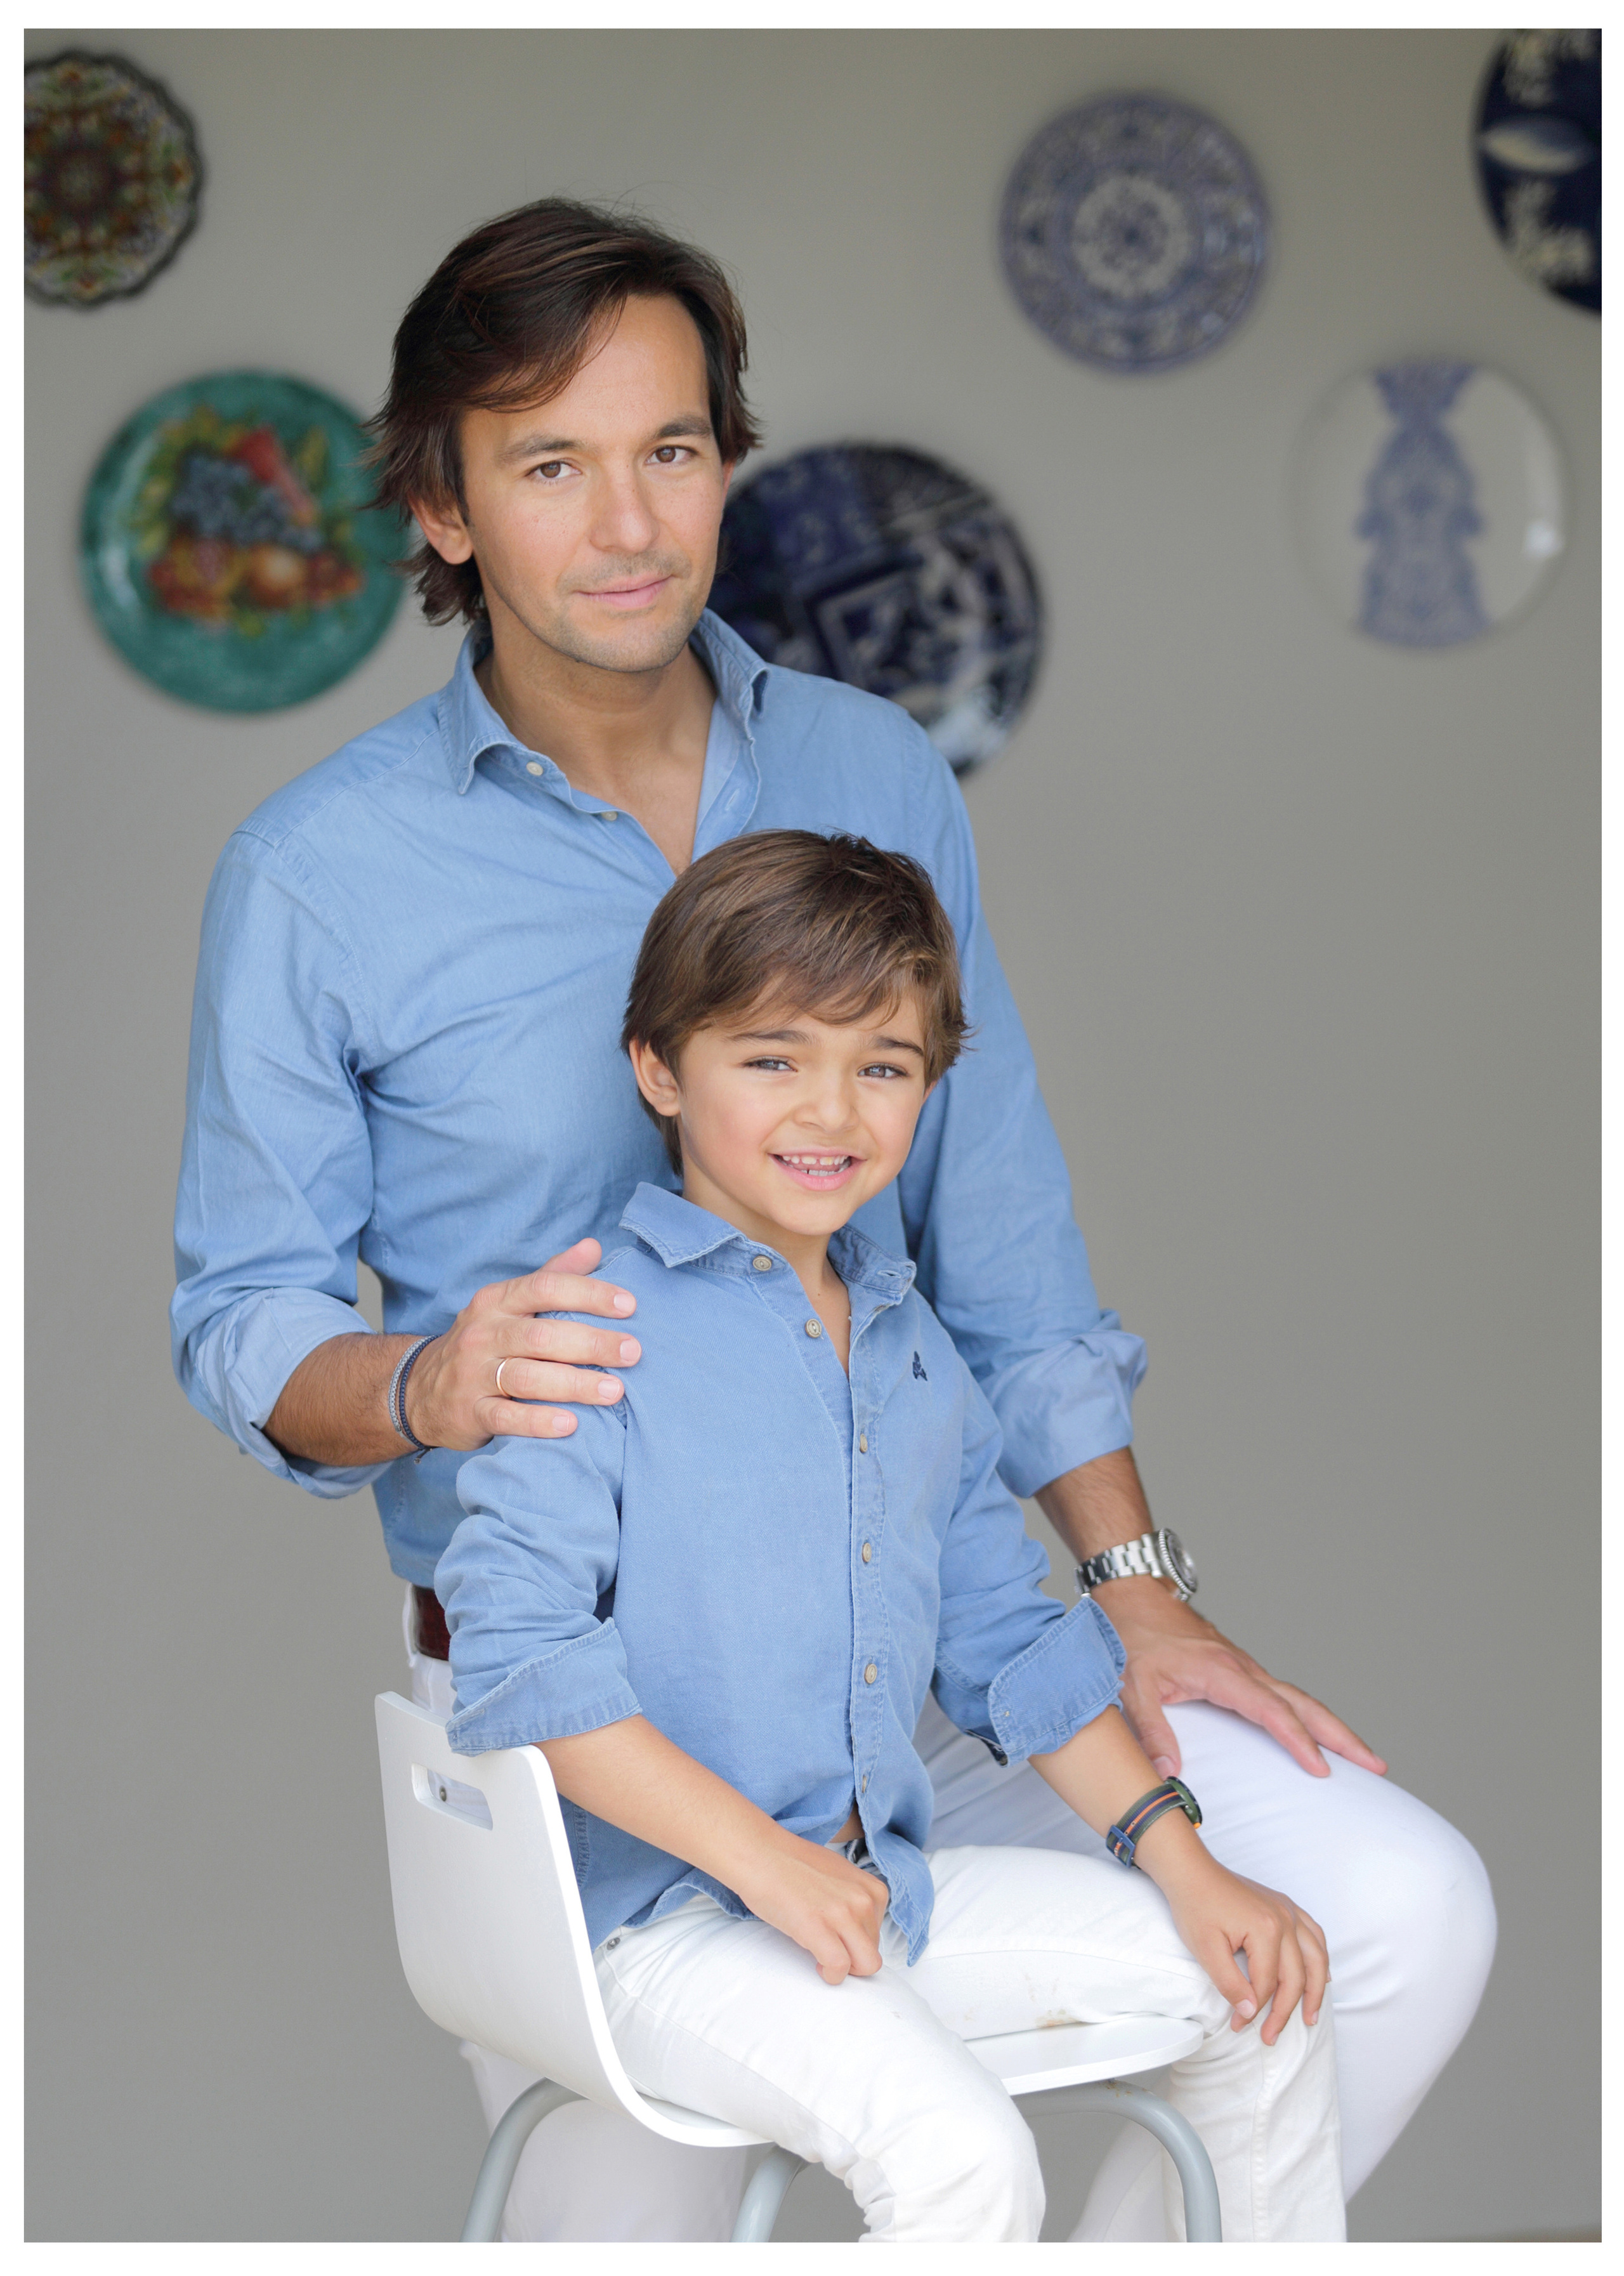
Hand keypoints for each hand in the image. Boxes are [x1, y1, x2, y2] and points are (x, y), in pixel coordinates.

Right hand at [406, 1239, 642, 1449]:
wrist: (420, 1390)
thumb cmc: (485, 1342)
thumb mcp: (509, 1304)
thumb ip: (552, 1275)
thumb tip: (594, 1246)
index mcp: (496, 1301)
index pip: (545, 1287)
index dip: (588, 1293)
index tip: (629, 1305)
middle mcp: (483, 1333)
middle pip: (541, 1335)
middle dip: (591, 1343)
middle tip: (633, 1352)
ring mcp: (472, 1374)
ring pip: (527, 1377)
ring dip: (574, 1384)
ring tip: (615, 1391)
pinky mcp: (469, 1412)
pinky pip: (506, 1417)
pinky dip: (538, 1422)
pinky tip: (571, 1425)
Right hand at [734, 1833, 890, 1986]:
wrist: (760, 1853)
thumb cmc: (792, 1865)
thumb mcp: (837, 1876)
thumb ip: (853, 1900)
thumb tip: (856, 1929)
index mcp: (870, 1888)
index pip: (879, 1934)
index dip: (857, 1943)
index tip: (839, 1941)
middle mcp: (863, 1900)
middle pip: (874, 1953)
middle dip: (853, 1960)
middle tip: (831, 1952)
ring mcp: (843, 1914)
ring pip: (866, 1965)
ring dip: (844, 1969)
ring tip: (822, 1955)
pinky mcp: (819, 1928)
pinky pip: (839, 1967)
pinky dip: (830, 1974)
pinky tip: (817, 1963)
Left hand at [1094, 1576, 1387, 1781]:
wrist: (1132, 1595)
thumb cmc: (1130, 1637)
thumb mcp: (1131, 1684)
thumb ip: (1150, 1728)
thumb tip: (1168, 1773)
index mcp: (1221, 1672)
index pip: (1271, 1711)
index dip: (1297, 1740)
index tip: (1322, 1769)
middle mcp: (1242, 1669)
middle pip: (1303, 1703)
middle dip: (1341, 1735)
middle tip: (1377, 1765)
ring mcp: (1244, 1668)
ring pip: (1298, 1698)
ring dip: (1332, 1727)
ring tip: (1365, 1757)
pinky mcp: (1240, 1670)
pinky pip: (1283, 1696)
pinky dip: (1308, 1716)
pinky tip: (1317, 1735)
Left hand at [1142, 1829, 1329, 2042]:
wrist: (1191, 1870)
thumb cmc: (1195, 1906)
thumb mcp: (1205, 1948)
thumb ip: (1229, 1983)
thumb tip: (1250, 2012)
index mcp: (1266, 1929)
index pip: (1266, 1984)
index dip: (1254, 2011)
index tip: (1238, 2027)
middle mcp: (1285, 1919)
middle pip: (1296, 1976)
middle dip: (1285, 2011)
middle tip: (1271, 2037)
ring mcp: (1288, 1910)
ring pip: (1316, 1958)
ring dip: (1316, 1990)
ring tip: (1310, 2018)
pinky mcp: (1285, 1906)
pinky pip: (1314, 1935)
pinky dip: (1319, 1958)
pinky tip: (1322, 1976)